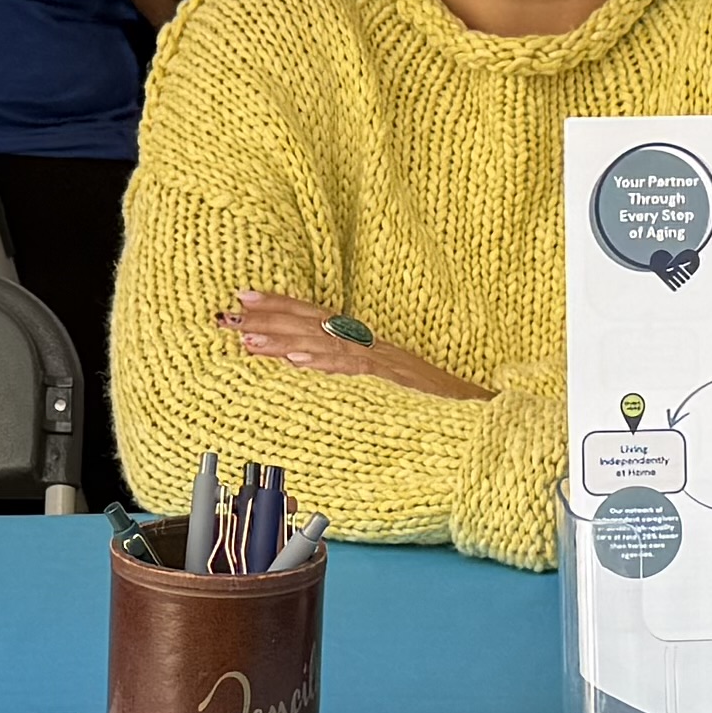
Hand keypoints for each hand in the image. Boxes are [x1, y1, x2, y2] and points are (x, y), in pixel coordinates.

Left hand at [215, 292, 484, 399]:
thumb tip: (306, 371)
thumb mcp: (386, 385)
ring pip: (326, 345)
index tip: (246, 297)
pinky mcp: (393, 384)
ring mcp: (382, 364)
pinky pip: (354, 372)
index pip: (317, 318)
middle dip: (271, 317)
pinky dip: (324, 366)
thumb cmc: (433, 405)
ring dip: (285, 340)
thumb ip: (350, 376)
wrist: (481, 414)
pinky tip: (296, 364)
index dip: (281, 306)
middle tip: (230, 312)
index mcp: (366, 345)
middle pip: (315, 324)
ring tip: (249, 338)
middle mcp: (371, 347)